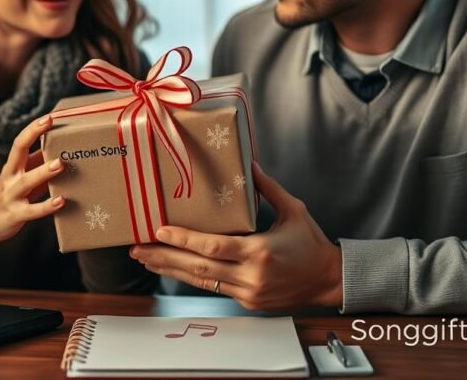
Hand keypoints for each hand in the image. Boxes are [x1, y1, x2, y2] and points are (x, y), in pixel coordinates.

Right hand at [0, 115, 65, 242]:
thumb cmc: (11, 196)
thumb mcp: (22, 177)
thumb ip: (38, 165)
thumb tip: (62, 149)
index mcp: (12, 166)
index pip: (20, 142)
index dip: (33, 128)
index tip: (49, 117)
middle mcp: (9, 177)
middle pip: (18, 152)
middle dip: (33, 135)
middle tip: (51, 124)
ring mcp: (11, 195)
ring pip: (26, 181)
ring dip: (43, 171)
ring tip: (60, 163)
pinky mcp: (15, 215)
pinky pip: (32, 210)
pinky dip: (46, 205)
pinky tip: (61, 200)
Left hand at [130, 162, 342, 310]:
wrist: (328, 281)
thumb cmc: (311, 243)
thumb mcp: (293, 210)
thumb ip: (268, 188)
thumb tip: (249, 164)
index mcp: (260, 252)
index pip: (212, 247)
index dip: (184, 240)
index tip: (160, 231)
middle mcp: (250, 276)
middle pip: (198, 269)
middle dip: (164, 258)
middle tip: (137, 249)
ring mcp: (247, 293)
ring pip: (201, 282)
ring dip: (171, 270)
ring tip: (146, 259)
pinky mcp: (247, 302)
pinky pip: (214, 288)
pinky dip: (192, 277)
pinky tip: (173, 267)